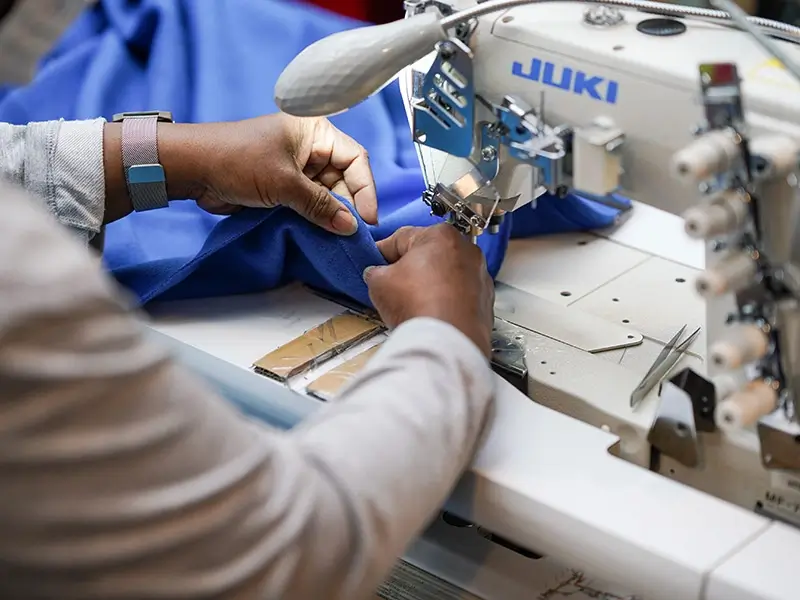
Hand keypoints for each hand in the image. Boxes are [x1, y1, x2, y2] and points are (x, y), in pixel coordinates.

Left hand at [103, 116, 377, 233]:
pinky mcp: (284, 189)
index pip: (356, 159)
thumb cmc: (237, 161)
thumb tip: (351, 227)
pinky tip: (323, 238)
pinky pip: (310, 206)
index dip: (365, 190)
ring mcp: (297, 170)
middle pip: (344, 180)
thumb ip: (320, 206)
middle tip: (352, 235)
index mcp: (315, 132)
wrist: (193, 169)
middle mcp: (311, 149)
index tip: (366, 220)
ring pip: (328, 196)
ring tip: (339, 240)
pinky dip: (316, 221)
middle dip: (349, 207)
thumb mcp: (284, 183)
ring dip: (332, 217)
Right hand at [364, 225, 494, 356]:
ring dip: (430, 286)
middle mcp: (467, 251)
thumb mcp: (379, 283)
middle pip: (427, 255)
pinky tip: (432, 315)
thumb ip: (376, 272)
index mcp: (440, 235)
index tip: (373, 262)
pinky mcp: (485, 302)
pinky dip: (446, 303)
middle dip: (409, 269)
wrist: (447, 342)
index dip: (382, 252)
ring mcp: (480, 277)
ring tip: (412, 305)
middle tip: (391, 286)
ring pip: (446, 276)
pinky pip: (459, 297)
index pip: (401, 238)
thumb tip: (377, 274)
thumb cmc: (419, 306)